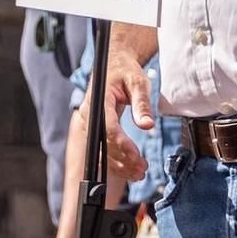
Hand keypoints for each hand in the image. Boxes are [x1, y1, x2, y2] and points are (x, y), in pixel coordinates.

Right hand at [99, 42, 154, 181]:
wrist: (114, 64)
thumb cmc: (125, 70)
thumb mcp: (138, 81)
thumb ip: (141, 103)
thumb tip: (147, 125)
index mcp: (98, 99)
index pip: (108, 127)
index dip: (122, 144)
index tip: (137, 156)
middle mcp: (90, 114)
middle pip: (105, 143)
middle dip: (124, 159)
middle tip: (142, 169)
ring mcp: (91, 124)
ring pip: (103, 150)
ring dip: (120, 165)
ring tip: (140, 173)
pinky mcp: (97, 130)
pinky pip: (104, 149)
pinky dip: (117, 161)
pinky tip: (130, 170)